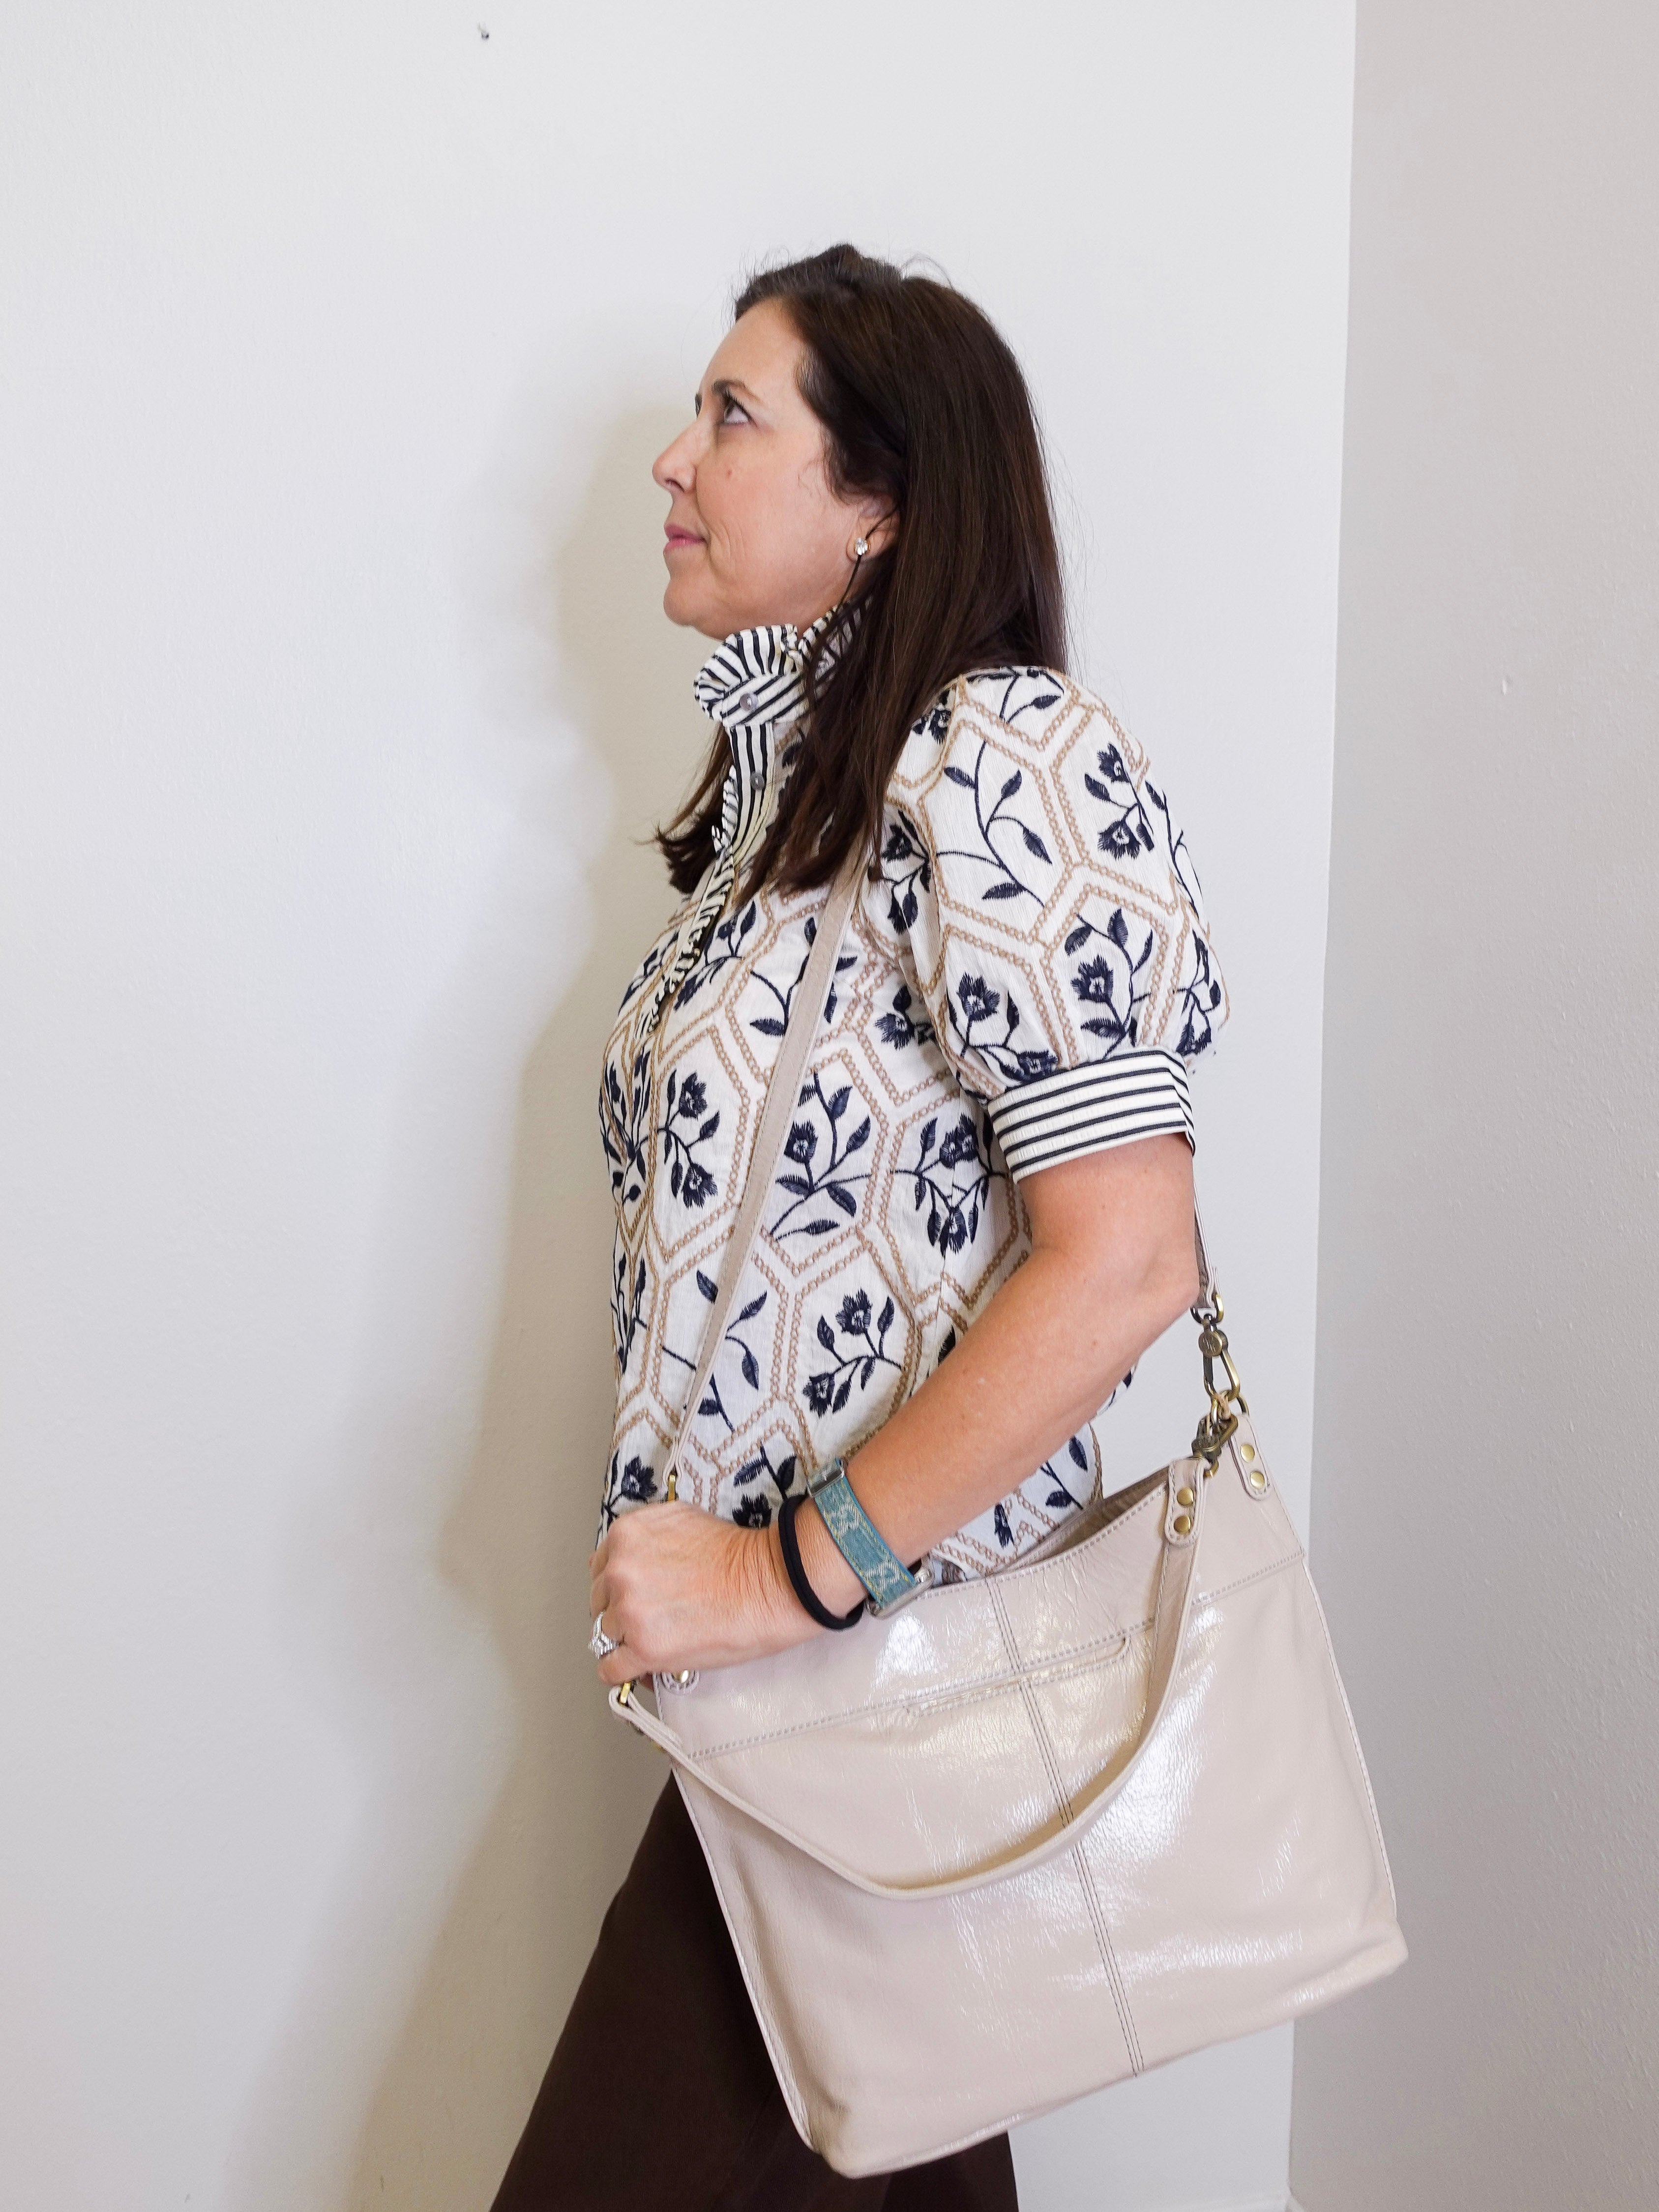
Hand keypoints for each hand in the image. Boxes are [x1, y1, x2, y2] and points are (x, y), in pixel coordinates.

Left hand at [588, 1501, 819, 1686]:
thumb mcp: (680, 1520)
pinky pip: (611, 1670)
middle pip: (599, 1603)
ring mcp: (628, 1611)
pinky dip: (624, 1672)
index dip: (619, 1586)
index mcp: (625, 1536)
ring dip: (627, 1641)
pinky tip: (642, 1668)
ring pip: (605, 1637)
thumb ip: (644, 1538)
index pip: (600, 1569)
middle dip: (621, 1613)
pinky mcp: (643, 1648)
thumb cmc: (737, 1554)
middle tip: (653, 1619)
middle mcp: (619, 1571)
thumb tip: (621, 1561)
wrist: (769, 1583)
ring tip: (660, 1640)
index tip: (635, 1596)